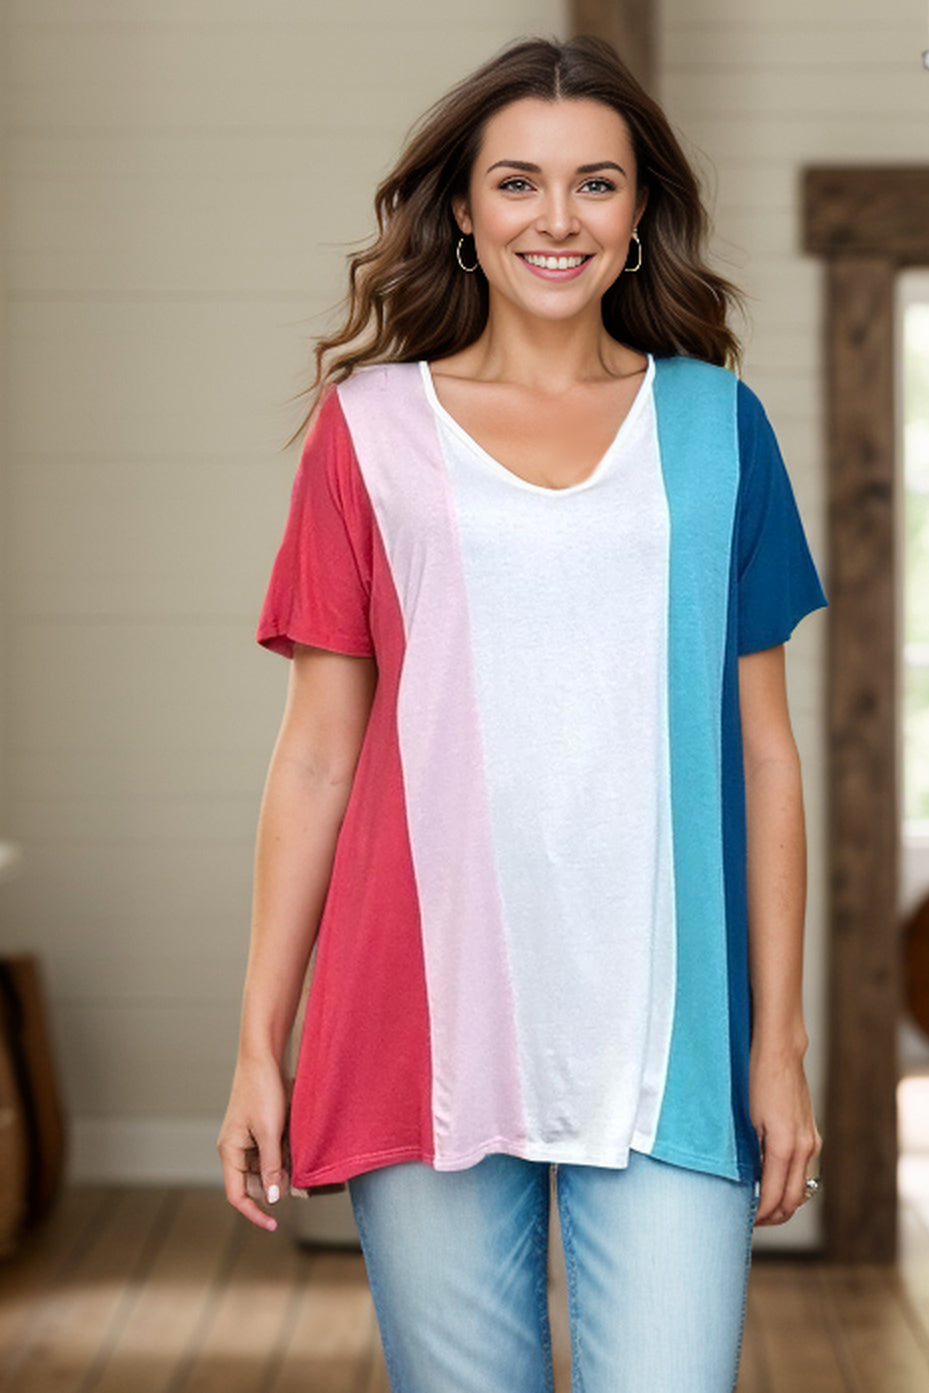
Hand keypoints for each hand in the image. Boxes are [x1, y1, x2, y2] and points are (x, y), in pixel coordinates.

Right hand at [217, 1055, 290, 1230]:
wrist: (262, 1056)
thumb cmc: (261, 1091)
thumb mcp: (269, 1132)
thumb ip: (272, 1167)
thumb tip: (273, 1199)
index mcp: (229, 1151)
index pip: (237, 1195)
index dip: (254, 1213)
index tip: (274, 1225)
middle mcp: (235, 1148)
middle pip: (255, 1182)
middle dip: (277, 1188)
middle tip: (304, 1189)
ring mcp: (246, 1137)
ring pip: (266, 1167)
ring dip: (284, 1170)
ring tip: (305, 1169)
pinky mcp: (258, 1127)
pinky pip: (271, 1151)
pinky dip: (285, 1155)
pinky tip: (300, 1151)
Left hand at [749, 1039, 821, 1225]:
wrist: (779, 1053)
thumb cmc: (756, 1080)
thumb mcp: (745, 1119)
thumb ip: (749, 1153)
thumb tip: (744, 1182)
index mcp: (784, 1147)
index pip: (773, 1196)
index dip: (760, 1214)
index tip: (744, 1221)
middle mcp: (803, 1148)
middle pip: (792, 1200)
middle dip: (772, 1216)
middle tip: (751, 1221)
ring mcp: (811, 1141)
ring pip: (800, 1188)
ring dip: (783, 1203)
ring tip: (760, 1206)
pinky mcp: (811, 1134)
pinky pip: (804, 1170)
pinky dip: (790, 1183)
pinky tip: (772, 1181)